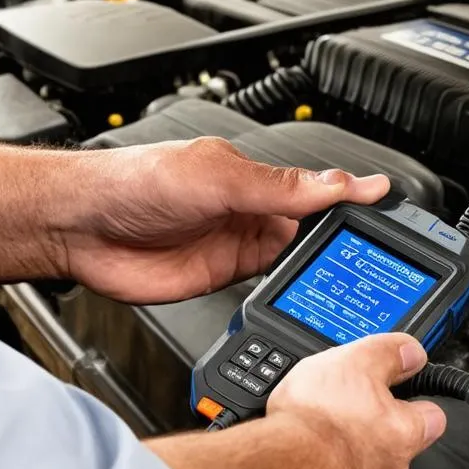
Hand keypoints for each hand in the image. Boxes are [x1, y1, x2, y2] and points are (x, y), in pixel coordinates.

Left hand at [56, 137, 389, 303]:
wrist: (81, 229)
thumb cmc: (132, 183)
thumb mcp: (214, 178)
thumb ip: (276, 188)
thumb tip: (333, 184)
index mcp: (250, 175)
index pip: (313, 186)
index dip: (350, 195)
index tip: (387, 202)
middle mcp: (247, 208)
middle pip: (311, 225)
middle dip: (341, 236)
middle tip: (378, 253)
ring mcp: (235, 243)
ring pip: (294, 256)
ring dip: (319, 265)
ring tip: (355, 277)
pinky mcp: (222, 277)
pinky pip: (267, 284)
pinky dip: (290, 289)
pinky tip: (309, 293)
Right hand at [266, 333, 445, 468]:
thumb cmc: (321, 423)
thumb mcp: (356, 361)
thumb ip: (387, 352)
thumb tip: (409, 350)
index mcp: (405, 431)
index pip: (432, 417)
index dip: (418, 402)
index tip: (403, 391)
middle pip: (395, 447)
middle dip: (374, 430)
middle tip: (348, 409)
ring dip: (345, 454)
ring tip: (318, 434)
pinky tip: (301, 458)